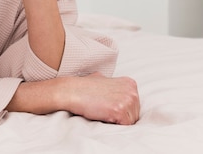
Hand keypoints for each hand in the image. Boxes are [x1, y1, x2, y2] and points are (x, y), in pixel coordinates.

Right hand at [7, 73, 139, 124]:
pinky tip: (103, 114)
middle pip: (135, 114)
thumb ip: (113, 84)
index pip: (134, 105)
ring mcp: (127, 100)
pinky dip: (114, 124)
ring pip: (130, 121)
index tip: (108, 105)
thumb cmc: (84, 86)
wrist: (71, 91)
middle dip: (121, 115)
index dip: (121, 109)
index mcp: (130, 84)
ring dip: (117, 121)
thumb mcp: (102, 78)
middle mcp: (132, 91)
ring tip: (102, 110)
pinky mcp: (119, 111)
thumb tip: (114, 90)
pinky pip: (124, 126)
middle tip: (103, 108)